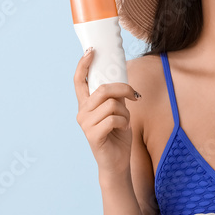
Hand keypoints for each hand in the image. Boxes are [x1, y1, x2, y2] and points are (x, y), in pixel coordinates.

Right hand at [73, 47, 139, 175]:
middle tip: (135, 96)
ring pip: (111, 104)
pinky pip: (114, 118)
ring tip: (125, 121)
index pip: (79, 81)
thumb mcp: (119, 112)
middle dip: (123, 90)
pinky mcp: (92, 135)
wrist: (117, 163)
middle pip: (102, 90)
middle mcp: (82, 113)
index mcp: (86, 105)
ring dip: (125, 112)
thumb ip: (117, 97)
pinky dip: (124, 122)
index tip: (91, 51)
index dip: (83, 65)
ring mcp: (85, 124)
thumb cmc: (117, 136)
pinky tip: (124, 129)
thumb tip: (123, 81)